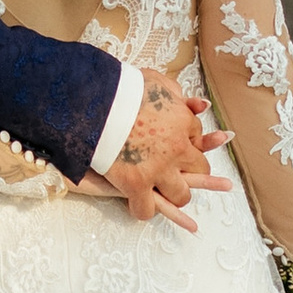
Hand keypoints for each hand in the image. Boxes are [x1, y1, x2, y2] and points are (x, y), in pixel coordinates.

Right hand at [95, 75, 217, 228]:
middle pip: (199, 167)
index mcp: (182, 121)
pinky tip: (153, 212)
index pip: (197, 137)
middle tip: (184, 172)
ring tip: (170, 194)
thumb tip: (183, 98)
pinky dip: (148, 210)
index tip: (181, 143)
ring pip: (181, 193)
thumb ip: (170, 89)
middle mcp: (176, 148)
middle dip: (193, 171)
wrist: (93, 105)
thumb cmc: (120, 89)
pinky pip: (149, 208)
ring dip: (176, 194)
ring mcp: (158, 170)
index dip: (189, 141)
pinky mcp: (136, 185)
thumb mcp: (153, 80)